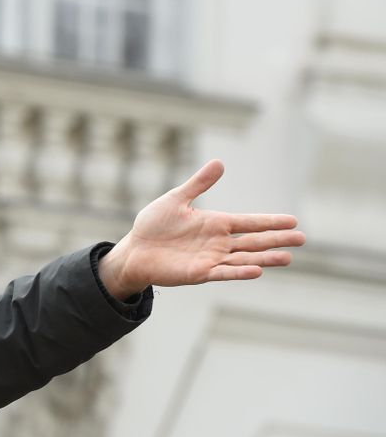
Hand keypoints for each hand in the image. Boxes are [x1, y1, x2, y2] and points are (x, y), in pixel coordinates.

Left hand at [99, 160, 305, 299]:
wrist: (134, 250)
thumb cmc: (153, 225)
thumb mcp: (176, 199)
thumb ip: (199, 184)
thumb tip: (220, 162)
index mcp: (215, 223)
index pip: (249, 222)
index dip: (270, 221)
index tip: (293, 220)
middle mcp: (218, 242)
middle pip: (254, 241)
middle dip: (277, 239)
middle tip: (302, 238)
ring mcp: (211, 258)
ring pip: (245, 258)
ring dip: (265, 258)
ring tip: (288, 257)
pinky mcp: (199, 273)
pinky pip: (224, 272)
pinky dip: (240, 271)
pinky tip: (257, 270)